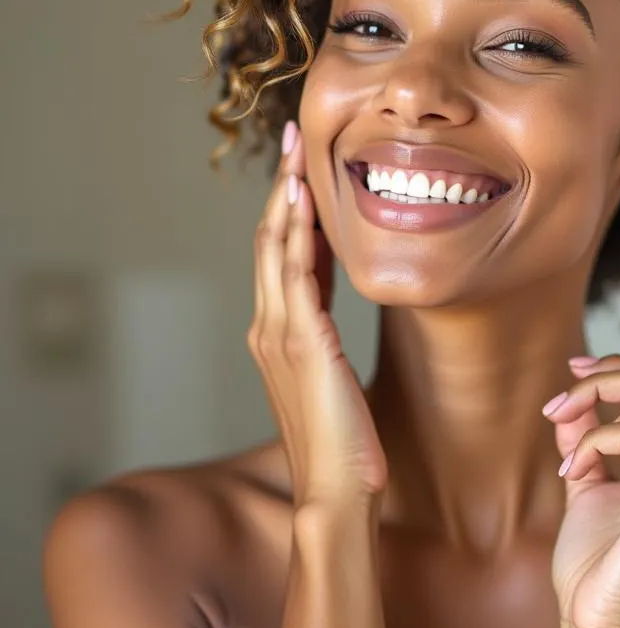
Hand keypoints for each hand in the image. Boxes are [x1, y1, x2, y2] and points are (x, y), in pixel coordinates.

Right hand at [247, 120, 387, 509]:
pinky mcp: (302, 343)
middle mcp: (269, 326)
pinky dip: (297, 232)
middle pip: (270, 237)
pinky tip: (304, 198)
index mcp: (278, 332)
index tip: (302, 164)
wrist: (336, 492)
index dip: (290, 206)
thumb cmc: (342, 442)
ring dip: (286, 193)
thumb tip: (331, 311)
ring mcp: (280, 333)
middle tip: (293, 135)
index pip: (282, 253)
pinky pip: (296, 274)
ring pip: (276, 246)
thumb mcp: (329, 375)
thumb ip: (322, 338)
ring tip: (296, 148)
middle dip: (281, 183)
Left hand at [545, 354, 619, 627]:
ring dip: (587, 422)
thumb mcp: (589, 481)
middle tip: (559, 404)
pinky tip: (573, 472)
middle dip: (602, 378)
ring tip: (570, 465)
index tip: (573, 371)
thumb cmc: (598, 563)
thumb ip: (587, 435)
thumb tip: (573, 394)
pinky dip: (593, 442)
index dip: (617, 367)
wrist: (600, 623)